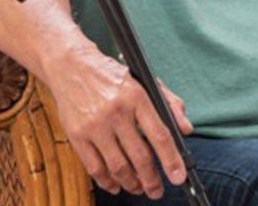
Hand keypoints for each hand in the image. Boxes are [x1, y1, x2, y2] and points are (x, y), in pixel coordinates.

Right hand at [45, 46, 192, 198]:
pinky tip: (116, 185)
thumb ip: (170, 104)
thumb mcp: (146, 81)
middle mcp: (116, 112)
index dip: (171, 159)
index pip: (159, 134)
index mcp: (137, 97)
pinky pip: (94, 167)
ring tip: (139, 188)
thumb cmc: (113, 76)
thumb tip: (186, 130)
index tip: (178, 177)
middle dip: (151, 179)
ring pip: (117, 166)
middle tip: (157, 191)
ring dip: (131, 183)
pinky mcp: (76, 135)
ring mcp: (94, 125)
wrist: (72, 66)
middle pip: (139, 156)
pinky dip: (107, 181)